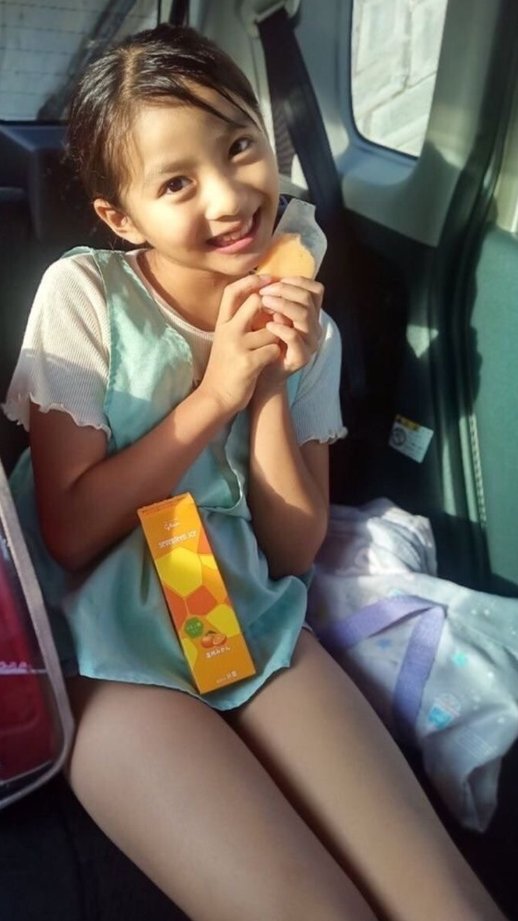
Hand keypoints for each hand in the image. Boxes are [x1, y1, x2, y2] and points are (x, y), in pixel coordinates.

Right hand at [198, 274, 280, 415]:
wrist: (216, 397)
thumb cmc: (226, 367)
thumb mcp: (226, 339)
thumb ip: (239, 321)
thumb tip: (260, 299)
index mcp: (222, 323)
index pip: (232, 292)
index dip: (251, 282)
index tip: (268, 278)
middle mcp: (227, 331)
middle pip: (255, 302)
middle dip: (272, 308)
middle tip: (279, 318)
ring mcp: (236, 346)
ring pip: (271, 329)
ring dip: (276, 339)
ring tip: (269, 350)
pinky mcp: (247, 362)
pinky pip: (273, 350)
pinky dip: (276, 355)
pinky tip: (269, 362)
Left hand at [254, 276, 323, 389]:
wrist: (262, 375)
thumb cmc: (264, 343)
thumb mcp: (270, 316)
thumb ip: (275, 299)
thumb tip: (266, 277)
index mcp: (311, 315)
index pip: (315, 289)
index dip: (296, 281)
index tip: (275, 281)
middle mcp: (315, 327)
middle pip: (308, 298)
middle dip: (285, 290)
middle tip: (264, 291)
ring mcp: (311, 343)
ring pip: (304, 315)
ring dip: (283, 304)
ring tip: (264, 302)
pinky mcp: (301, 357)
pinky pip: (295, 337)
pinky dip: (281, 327)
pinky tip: (268, 325)